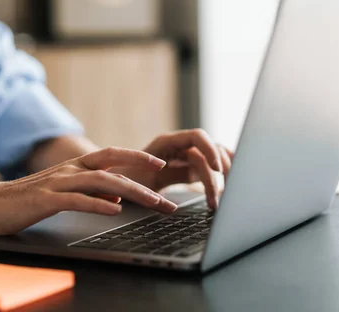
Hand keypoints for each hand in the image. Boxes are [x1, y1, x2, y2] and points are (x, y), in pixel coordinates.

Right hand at [0, 147, 177, 234]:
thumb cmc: (25, 199)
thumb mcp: (63, 193)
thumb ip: (89, 192)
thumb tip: (116, 196)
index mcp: (74, 167)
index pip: (111, 156)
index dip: (137, 158)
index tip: (160, 164)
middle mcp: (69, 170)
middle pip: (112, 165)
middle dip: (143, 172)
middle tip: (166, 184)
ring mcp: (57, 183)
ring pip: (101, 182)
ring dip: (130, 191)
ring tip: (152, 202)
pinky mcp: (46, 200)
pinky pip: (77, 200)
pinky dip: (99, 204)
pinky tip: (115, 210)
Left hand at [114, 129, 233, 209]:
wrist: (111, 183)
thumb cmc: (123, 182)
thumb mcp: (144, 183)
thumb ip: (168, 180)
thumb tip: (187, 188)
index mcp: (166, 143)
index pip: (197, 137)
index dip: (211, 150)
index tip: (218, 170)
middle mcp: (178, 146)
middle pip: (209, 151)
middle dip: (219, 172)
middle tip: (218, 198)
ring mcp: (184, 156)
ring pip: (212, 160)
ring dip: (221, 178)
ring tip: (219, 201)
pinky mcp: (187, 168)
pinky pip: (208, 169)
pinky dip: (219, 177)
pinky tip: (227, 189)